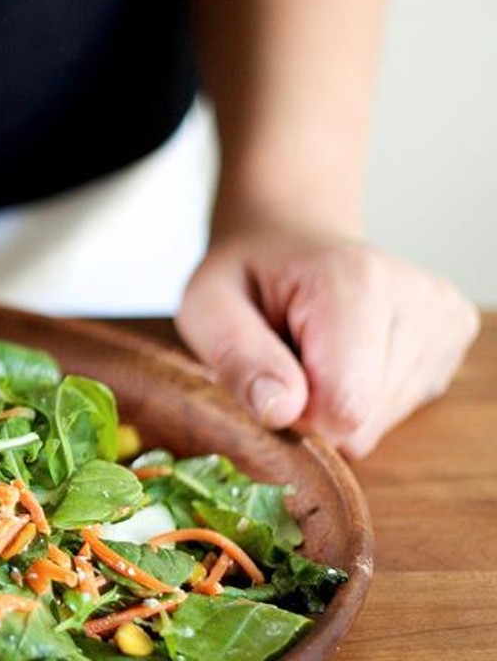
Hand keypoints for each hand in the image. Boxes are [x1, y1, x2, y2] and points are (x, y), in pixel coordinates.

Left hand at [176, 227, 479, 457]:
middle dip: (311, 407)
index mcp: (355, 282)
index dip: (294, 414)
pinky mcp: (453, 334)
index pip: (343, 406)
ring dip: (334, 402)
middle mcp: (418, 297)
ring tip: (313, 350)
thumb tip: (280, 413)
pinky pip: (399, 408)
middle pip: (362, 420)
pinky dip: (362, 395)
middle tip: (287, 357)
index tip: (269, 377)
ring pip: (381, 422)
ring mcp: (443, 317)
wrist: (288, 238)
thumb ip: (237, 359)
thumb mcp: (208, 308)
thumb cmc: (245, 275)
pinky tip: (345, 353)